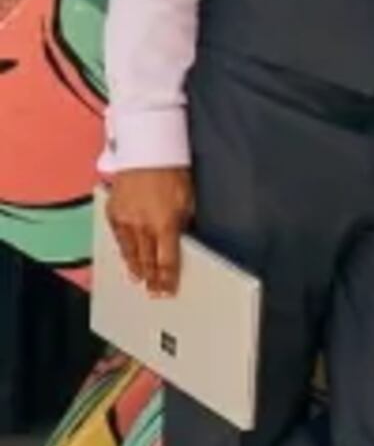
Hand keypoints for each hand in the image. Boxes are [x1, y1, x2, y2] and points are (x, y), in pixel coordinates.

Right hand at [103, 167, 191, 297]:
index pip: (167, 260)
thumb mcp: (188, 201)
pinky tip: (125, 256)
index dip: (168, 278)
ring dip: (135, 267)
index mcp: (165, 224)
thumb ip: (183, 224)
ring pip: (129, 251)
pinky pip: (117, 237)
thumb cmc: (173, 173)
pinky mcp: (112, 212)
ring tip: (138, 279)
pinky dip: (122, 249)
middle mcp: (143, 226)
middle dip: (151, 278)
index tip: (168, 291)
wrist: (147, 152)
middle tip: (153, 293)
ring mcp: (125, 220)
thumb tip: (181, 242)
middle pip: (146, 259)